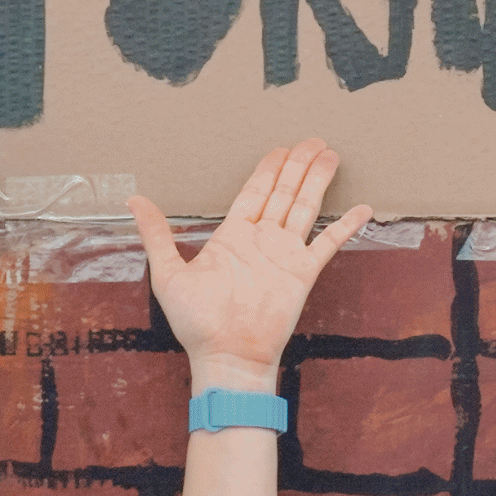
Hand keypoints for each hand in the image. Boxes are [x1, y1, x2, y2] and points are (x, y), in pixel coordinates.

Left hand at [130, 137, 372, 389]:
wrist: (226, 355)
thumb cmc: (195, 322)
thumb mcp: (168, 274)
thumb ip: (157, 235)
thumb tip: (133, 200)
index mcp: (232, 237)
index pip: (253, 193)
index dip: (267, 170)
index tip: (280, 149)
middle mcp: (261, 241)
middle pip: (283, 193)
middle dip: (297, 165)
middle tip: (313, 139)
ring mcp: (284, 255)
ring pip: (305, 208)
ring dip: (318, 181)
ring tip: (330, 155)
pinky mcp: (303, 273)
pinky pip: (328, 244)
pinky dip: (346, 226)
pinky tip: (362, 208)